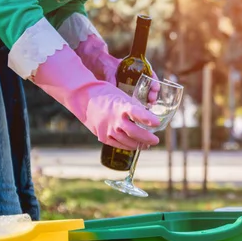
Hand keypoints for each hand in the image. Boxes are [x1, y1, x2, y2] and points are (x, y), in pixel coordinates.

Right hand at [32, 45, 159, 149]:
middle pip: (135, 133)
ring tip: (147, 145)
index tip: (157, 123)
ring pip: (128, 142)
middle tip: (156, 140)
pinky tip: (134, 146)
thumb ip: (134, 107)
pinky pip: (119, 144)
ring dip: (139, 144)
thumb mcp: (122, 96)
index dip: (148, 119)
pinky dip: (128, 146)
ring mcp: (108, 129)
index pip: (138, 113)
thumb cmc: (105, 94)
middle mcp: (115, 119)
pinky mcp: (103, 136)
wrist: (84, 99)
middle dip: (148, 138)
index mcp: (121, 106)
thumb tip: (147, 116)